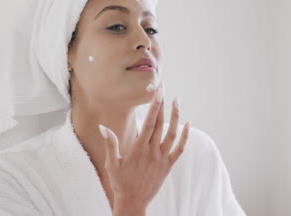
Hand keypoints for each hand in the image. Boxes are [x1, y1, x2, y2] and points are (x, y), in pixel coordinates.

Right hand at [99, 83, 189, 210]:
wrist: (133, 202)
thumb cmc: (120, 182)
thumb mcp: (112, 163)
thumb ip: (111, 143)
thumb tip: (103, 127)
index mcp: (139, 149)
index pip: (149, 122)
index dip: (154, 105)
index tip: (157, 91)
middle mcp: (153, 151)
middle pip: (160, 123)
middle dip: (162, 104)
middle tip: (164, 88)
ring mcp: (162, 158)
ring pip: (172, 134)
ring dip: (176, 117)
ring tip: (177, 101)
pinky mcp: (168, 165)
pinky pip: (179, 149)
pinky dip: (185, 136)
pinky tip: (188, 124)